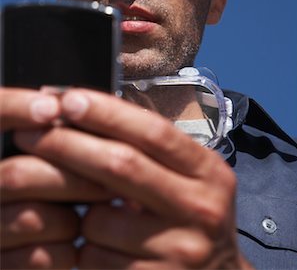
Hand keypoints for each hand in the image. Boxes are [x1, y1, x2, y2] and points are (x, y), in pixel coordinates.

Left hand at [15, 89, 253, 268]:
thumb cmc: (192, 216)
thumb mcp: (190, 177)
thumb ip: (153, 152)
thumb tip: (89, 113)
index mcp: (208, 171)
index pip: (154, 132)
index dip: (108, 112)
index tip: (70, 99)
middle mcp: (201, 208)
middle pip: (121, 165)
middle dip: (68, 144)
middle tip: (30, 133)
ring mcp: (180, 251)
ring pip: (98, 219)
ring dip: (76, 208)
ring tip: (80, 206)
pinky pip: (94, 258)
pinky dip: (82, 245)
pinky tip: (94, 241)